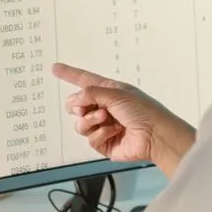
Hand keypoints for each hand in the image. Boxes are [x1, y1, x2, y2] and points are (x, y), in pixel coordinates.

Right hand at [52, 63, 172, 164]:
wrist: (156, 135)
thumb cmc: (143, 111)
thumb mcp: (116, 94)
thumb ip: (91, 93)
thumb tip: (74, 100)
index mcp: (110, 91)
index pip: (85, 81)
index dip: (70, 74)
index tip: (55, 68)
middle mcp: (105, 108)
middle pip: (75, 105)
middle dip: (79, 105)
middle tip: (91, 106)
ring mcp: (104, 126)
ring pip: (80, 123)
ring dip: (92, 120)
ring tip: (108, 119)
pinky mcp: (105, 143)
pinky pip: (91, 138)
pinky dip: (101, 133)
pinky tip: (115, 131)